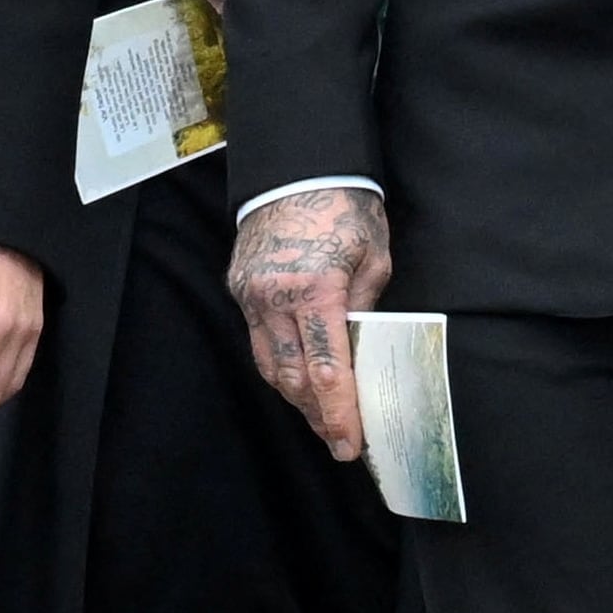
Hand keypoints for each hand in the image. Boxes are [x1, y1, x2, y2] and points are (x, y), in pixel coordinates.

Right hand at [227, 186, 393, 459]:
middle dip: (318, 415)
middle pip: (295, 377)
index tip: (350, 444)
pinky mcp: (239, 287)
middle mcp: (275, 296)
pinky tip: (300, 379)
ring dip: (297, 397)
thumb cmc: (344, 208)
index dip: (339, 413)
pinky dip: (281, 366)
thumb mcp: (373, 258)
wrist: (296, 168)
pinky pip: (259, 341)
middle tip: (340, 442)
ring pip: (271, 365)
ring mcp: (251, 294)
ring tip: (322, 418)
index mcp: (316, 289)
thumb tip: (364, 353)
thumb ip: (366, 310)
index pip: (327, 370)